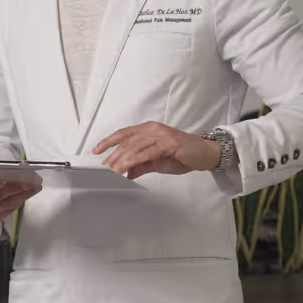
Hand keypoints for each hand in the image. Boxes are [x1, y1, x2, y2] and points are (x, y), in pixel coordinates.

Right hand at [0, 178, 40, 223]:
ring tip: (35, 185)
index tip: (4, 180)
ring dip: (24, 193)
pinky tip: (29, 192)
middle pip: (0, 195)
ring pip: (8, 203)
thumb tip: (5, 166)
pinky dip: (21, 199)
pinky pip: (11, 209)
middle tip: (32, 179)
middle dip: (18, 186)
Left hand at [93, 121, 221, 179]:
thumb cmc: (184, 154)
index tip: (97, 150)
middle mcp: (153, 129)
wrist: (205, 153)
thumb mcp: (157, 162)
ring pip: (135, 146)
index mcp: (148, 130)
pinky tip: (128, 166)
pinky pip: (148, 152)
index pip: (124, 134)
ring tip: (113, 170)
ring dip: (122, 159)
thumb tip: (127, 173)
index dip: (109, 141)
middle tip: (104, 167)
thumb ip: (141, 166)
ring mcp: (161, 135)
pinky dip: (135, 160)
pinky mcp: (168, 143)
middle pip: (127, 141)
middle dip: (113, 155)